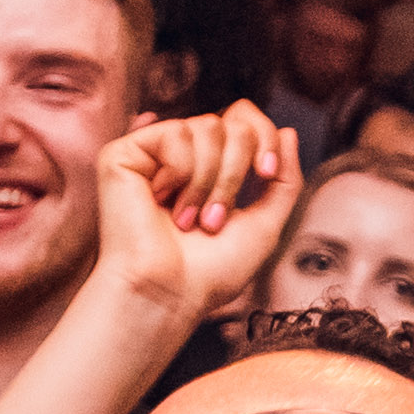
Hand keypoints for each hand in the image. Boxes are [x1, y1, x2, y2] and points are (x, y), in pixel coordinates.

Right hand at [94, 110, 302, 322]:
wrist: (169, 293)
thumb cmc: (210, 272)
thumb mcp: (265, 224)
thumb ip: (285, 179)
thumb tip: (288, 131)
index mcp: (213, 168)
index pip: (245, 120)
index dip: (264, 137)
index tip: (266, 174)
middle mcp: (184, 155)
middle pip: (233, 123)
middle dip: (235, 173)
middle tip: (214, 219)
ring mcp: (154, 153)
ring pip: (208, 127)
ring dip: (209, 181)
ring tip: (188, 219)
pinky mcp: (125, 153)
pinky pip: (176, 133)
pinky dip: (181, 172)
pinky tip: (160, 200)